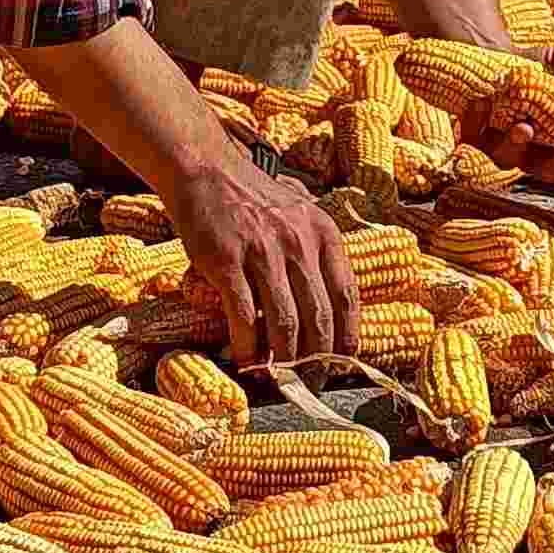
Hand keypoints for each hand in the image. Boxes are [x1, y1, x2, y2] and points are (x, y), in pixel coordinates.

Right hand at [170, 150, 360, 367]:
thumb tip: (324, 314)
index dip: (347, 336)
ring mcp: (262, 250)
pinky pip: (244, 315)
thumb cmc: (253, 201)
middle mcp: (299, 241)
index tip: (343, 362)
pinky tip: (245, 360)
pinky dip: (247, 345)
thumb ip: (314, 256)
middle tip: (309, 382)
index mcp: (323, 233)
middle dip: (316, 359)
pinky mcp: (226, 260)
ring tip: (278, 378)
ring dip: (283, 360)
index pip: (347, 296)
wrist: (206, 170)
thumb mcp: (298, 217)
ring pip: (284, 322)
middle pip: (318, 316)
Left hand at [457, 55, 553, 194]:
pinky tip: (480, 104)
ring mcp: (501, 149)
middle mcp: (530, 154)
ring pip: (509, 159)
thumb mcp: (553, 60)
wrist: (494, 62)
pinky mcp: (471, 138)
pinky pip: (472, 138)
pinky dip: (476, 121)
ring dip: (518, 146)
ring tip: (524, 128)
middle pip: (548, 171)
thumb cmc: (534, 68)